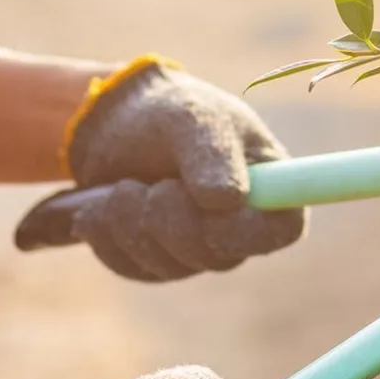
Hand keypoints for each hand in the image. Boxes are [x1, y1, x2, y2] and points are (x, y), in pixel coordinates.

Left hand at [15, 61, 306, 280]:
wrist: (118, 124)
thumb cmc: (171, 111)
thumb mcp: (193, 115)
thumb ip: (213, 151)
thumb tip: (228, 200)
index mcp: (270, 186)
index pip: (282, 230)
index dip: (248, 229)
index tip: (212, 204)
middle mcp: (240, 227)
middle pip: (218, 256)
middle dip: (172, 219)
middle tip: (148, 185)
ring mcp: (199, 250)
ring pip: (169, 264)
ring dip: (132, 223)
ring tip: (120, 187)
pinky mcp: (157, 262)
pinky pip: (133, 266)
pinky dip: (108, 236)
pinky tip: (98, 208)